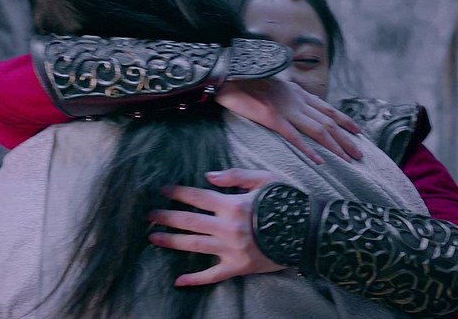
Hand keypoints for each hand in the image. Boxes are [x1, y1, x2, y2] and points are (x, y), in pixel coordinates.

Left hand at [148, 168, 284, 286]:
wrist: (309, 233)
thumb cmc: (288, 202)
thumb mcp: (265, 180)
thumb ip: (236, 176)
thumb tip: (208, 176)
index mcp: (233, 205)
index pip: (198, 197)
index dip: (178, 193)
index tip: (163, 190)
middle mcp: (228, 228)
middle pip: (190, 221)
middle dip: (167, 217)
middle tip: (149, 215)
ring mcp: (231, 250)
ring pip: (195, 246)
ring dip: (172, 241)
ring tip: (153, 238)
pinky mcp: (238, 267)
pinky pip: (213, 275)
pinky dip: (195, 279)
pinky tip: (179, 281)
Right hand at [215, 78, 362, 163]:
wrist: (227, 74)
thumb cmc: (246, 82)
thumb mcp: (274, 86)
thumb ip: (287, 96)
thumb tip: (297, 104)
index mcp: (298, 92)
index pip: (328, 108)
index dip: (345, 121)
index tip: (359, 132)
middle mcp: (297, 100)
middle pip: (329, 122)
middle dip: (347, 139)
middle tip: (360, 154)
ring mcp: (286, 109)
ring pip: (318, 130)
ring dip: (336, 146)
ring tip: (349, 160)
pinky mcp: (272, 117)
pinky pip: (295, 136)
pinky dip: (309, 150)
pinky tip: (320, 161)